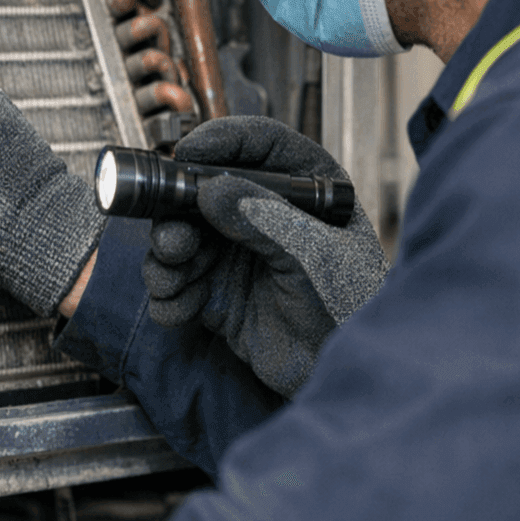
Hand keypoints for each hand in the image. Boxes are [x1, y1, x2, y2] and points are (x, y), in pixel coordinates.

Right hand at [142, 116, 388, 396]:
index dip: (222, 142)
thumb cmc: (353, 311)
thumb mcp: (314, 257)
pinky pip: (177, 283)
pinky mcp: (218, 294)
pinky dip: (169, 295)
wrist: (344, 378)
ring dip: (166, 258)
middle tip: (171, 240)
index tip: (188, 154)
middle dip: (176, 214)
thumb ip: (264, 219)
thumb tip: (211, 190)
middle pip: (204, 191)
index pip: (260, 145)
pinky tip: (180, 308)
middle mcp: (265, 214)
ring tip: (170, 279)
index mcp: (304, 189)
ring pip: (182, 237)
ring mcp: (238, 254)